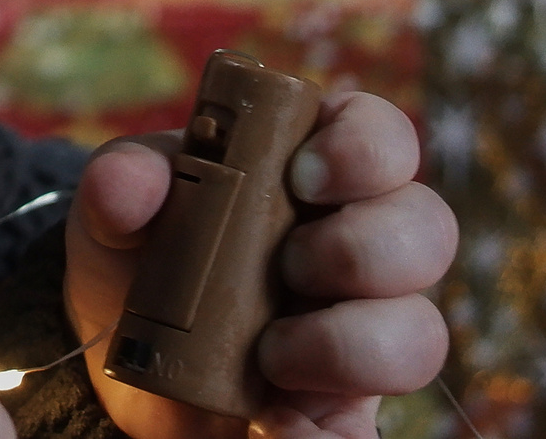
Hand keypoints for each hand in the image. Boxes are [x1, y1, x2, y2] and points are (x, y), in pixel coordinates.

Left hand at [62, 90, 454, 438]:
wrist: (119, 357)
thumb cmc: (140, 254)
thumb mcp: (117, 209)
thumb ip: (120, 182)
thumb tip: (131, 185)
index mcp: (317, 173)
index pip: (383, 136)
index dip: (368, 147)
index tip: (305, 174)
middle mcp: (359, 245)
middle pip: (428, 228)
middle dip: (363, 246)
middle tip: (287, 264)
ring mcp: (361, 330)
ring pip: (422, 333)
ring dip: (352, 342)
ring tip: (270, 353)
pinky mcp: (341, 411)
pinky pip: (370, 431)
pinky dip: (325, 433)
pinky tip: (270, 423)